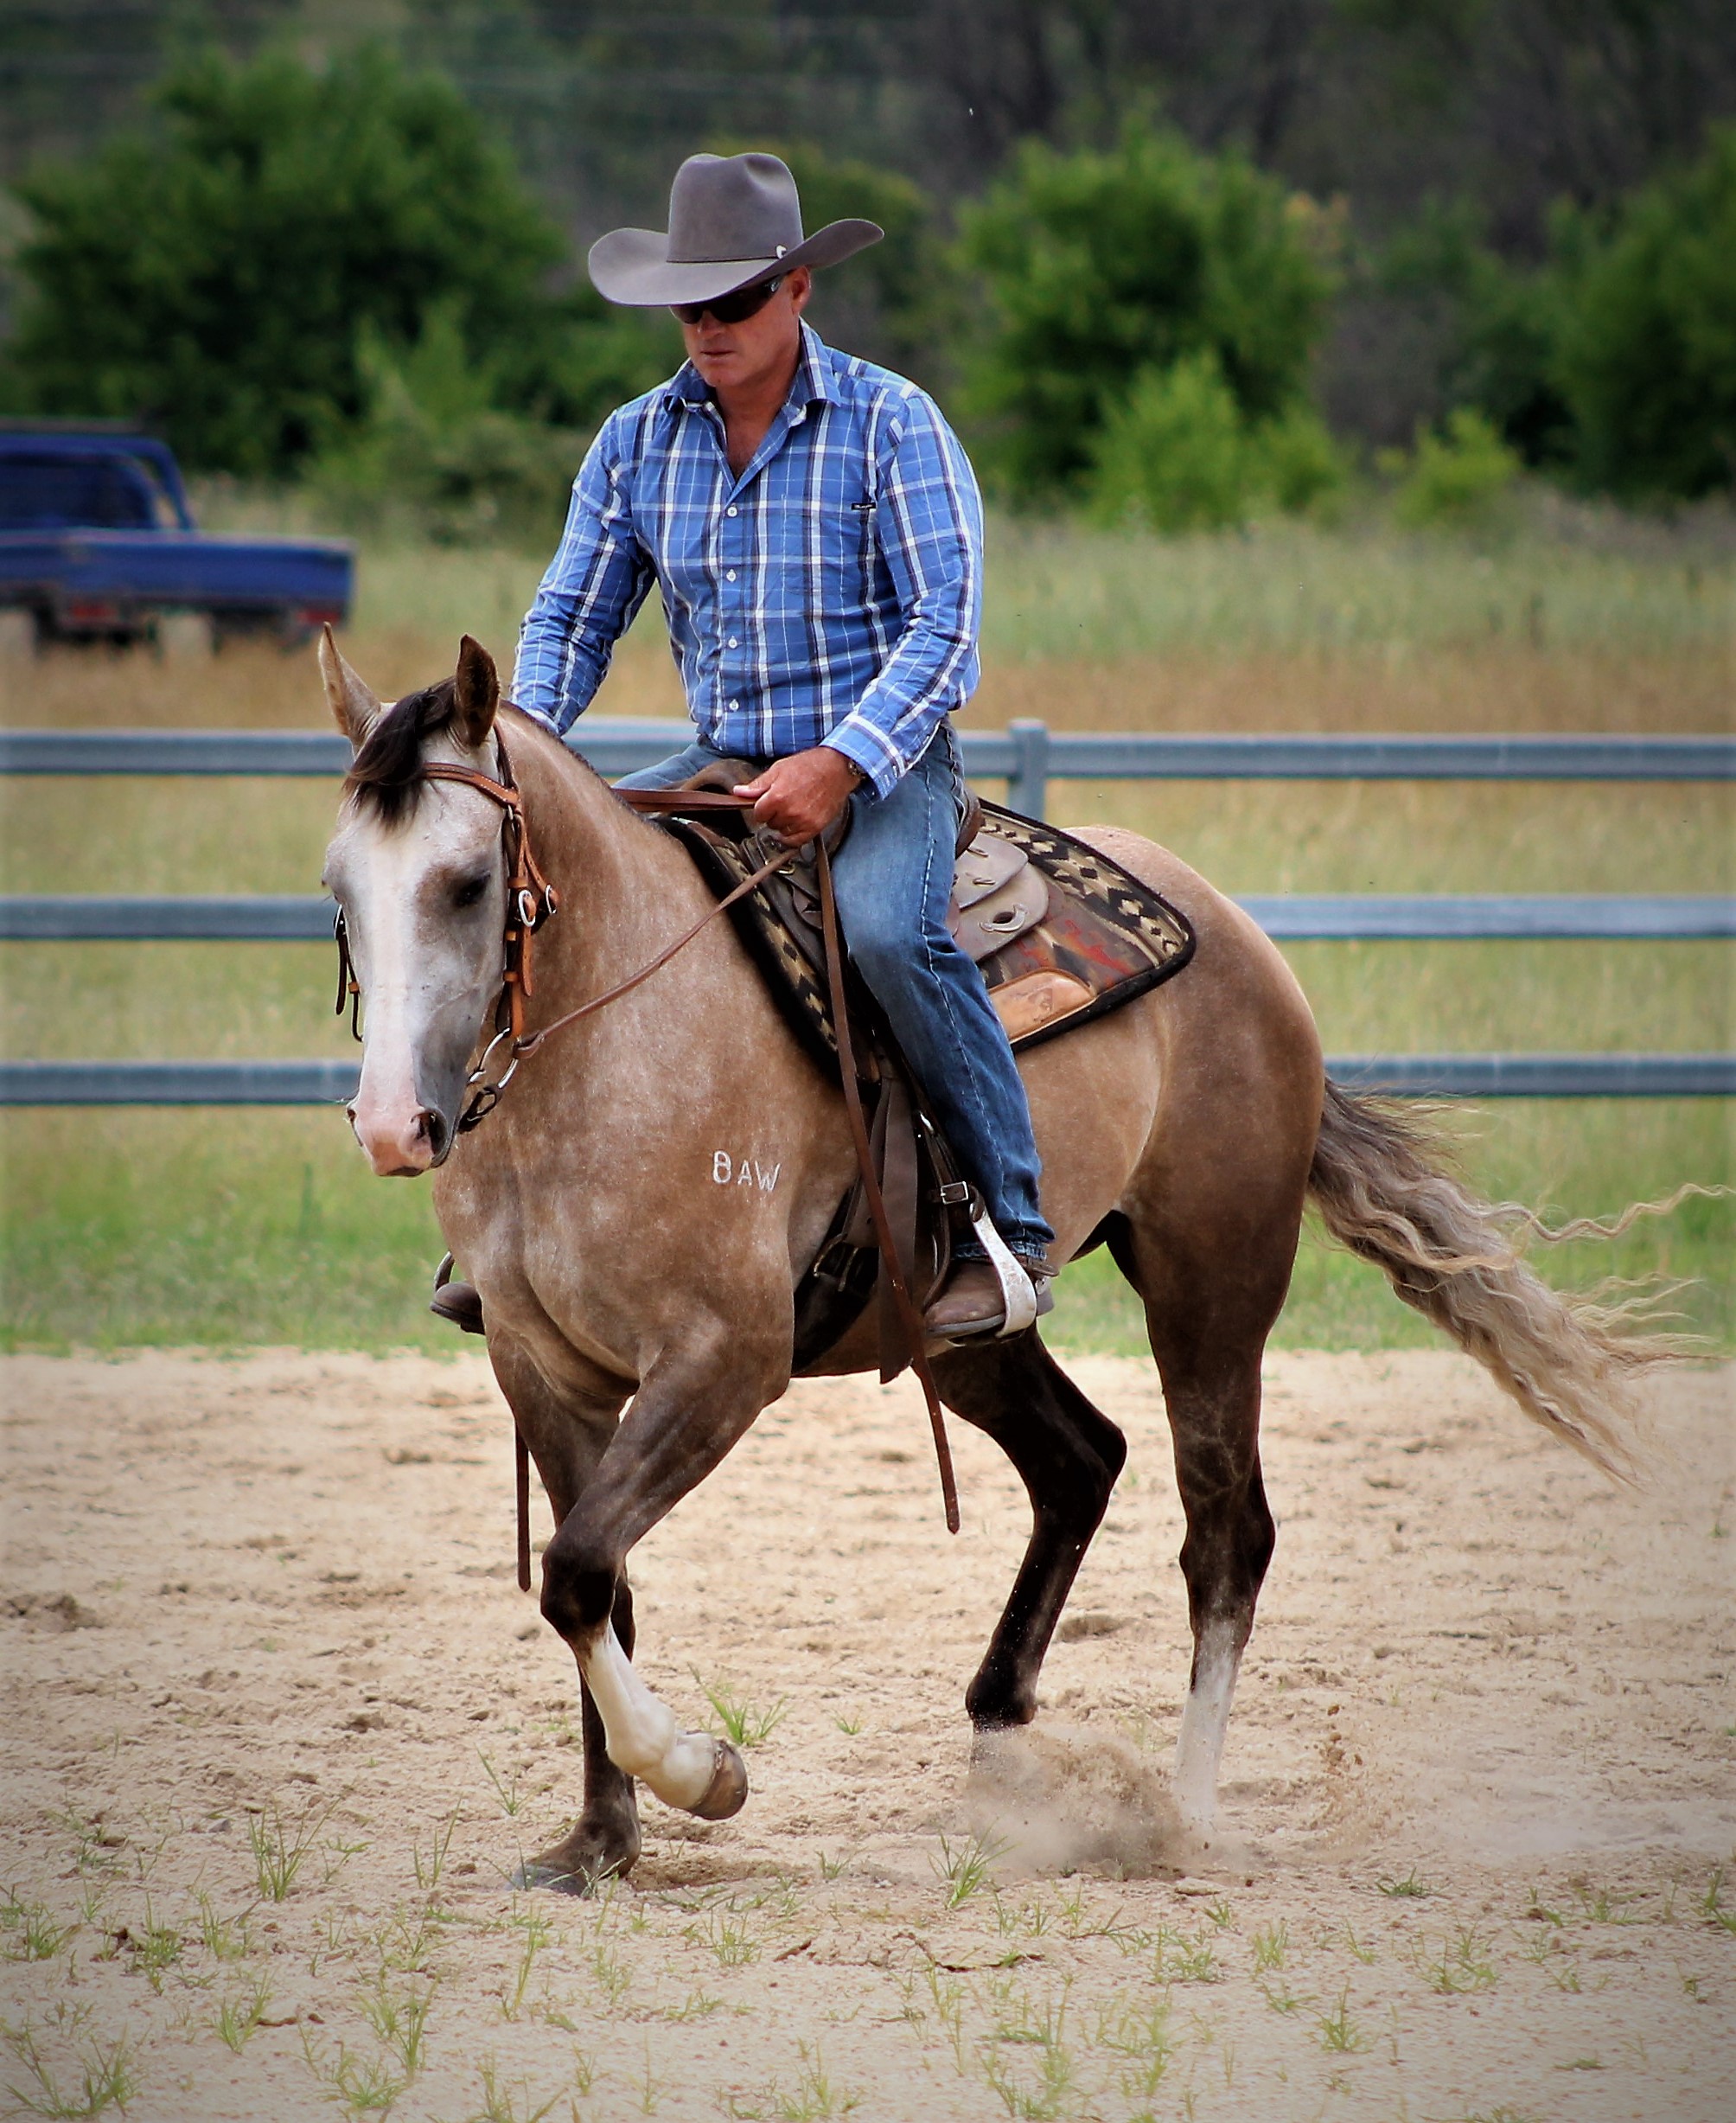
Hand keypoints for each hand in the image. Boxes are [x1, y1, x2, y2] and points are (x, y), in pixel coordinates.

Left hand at [734, 747, 861, 843]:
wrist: (837, 768)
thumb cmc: (810, 765)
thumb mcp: (779, 769)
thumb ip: (758, 785)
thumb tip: (739, 792)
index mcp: (777, 797)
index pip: (758, 814)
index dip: (762, 808)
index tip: (767, 803)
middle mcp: (789, 812)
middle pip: (770, 824)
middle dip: (774, 814)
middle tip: (784, 802)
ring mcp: (803, 821)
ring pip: (782, 832)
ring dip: (784, 824)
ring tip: (794, 809)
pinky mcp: (815, 827)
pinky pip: (797, 841)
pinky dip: (793, 835)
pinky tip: (796, 824)